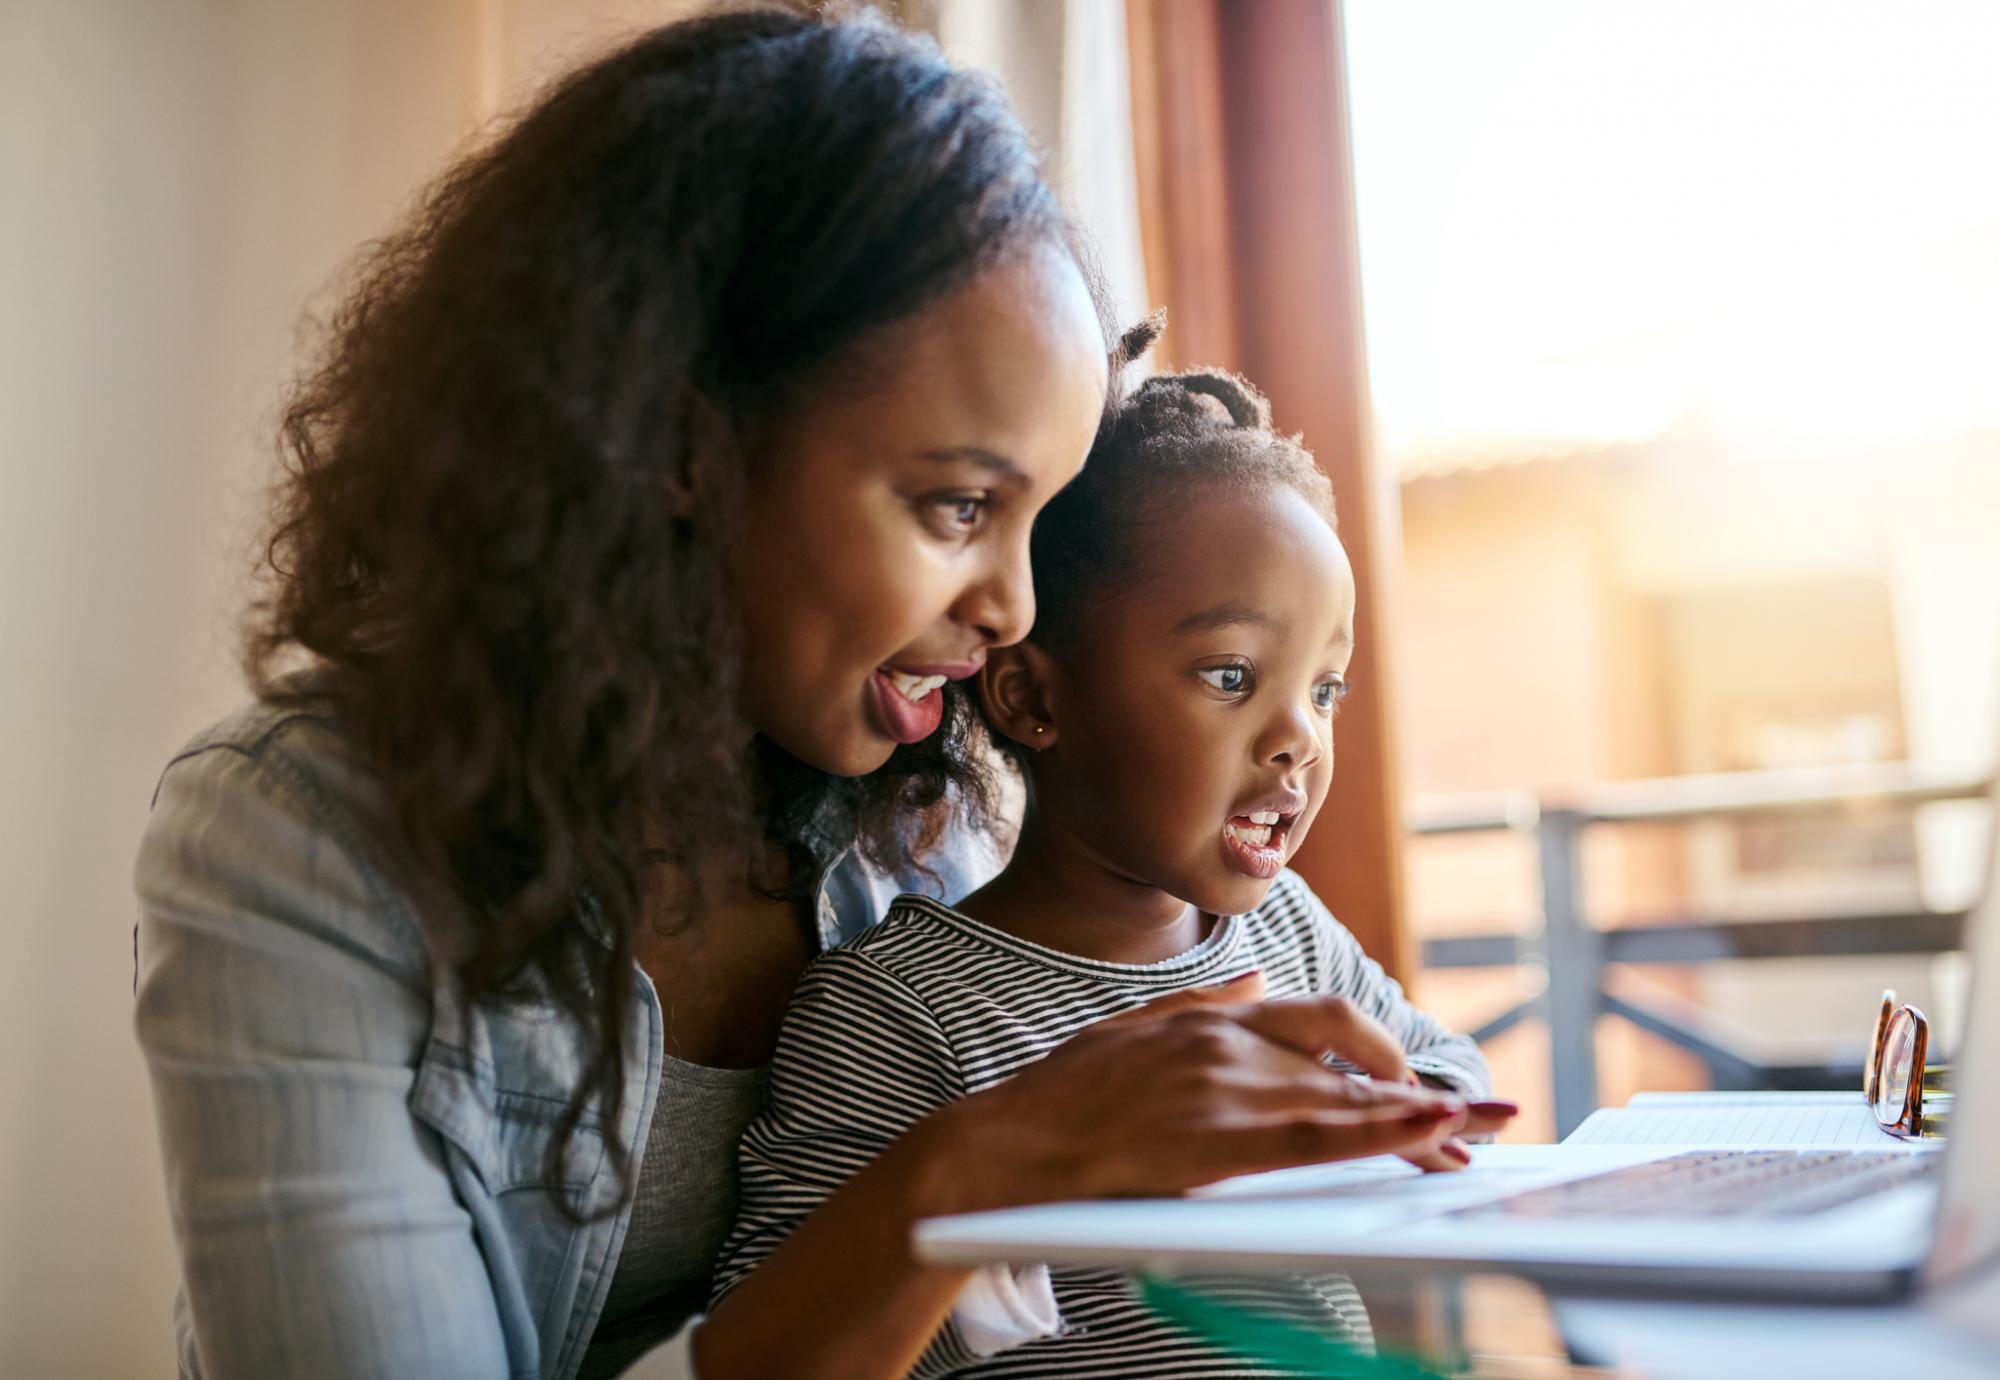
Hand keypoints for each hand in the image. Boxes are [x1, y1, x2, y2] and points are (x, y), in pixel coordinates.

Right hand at [922, 973, 1481, 1212]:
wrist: (1015, 1141)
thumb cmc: (1066, 1093)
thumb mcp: (1136, 1023)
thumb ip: (1206, 999)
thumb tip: (1260, 979)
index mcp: (1214, 1017)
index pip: (1321, 1018)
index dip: (1380, 1049)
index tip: (1418, 1078)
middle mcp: (1230, 1042)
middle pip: (1352, 1059)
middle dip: (1418, 1093)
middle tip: (1472, 1125)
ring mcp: (1226, 1087)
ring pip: (1348, 1098)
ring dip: (1421, 1121)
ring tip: (1476, 1139)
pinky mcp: (1218, 1137)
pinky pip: (1321, 1133)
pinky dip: (1384, 1129)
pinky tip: (1429, 1132)